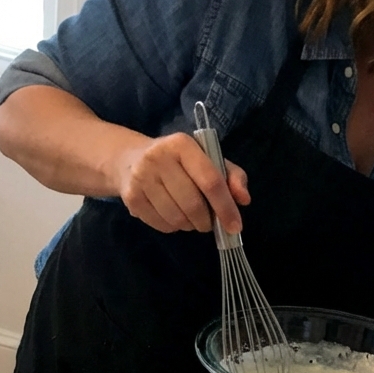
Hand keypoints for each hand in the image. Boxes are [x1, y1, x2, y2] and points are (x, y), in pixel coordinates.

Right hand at [114, 132, 249, 233]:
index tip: (235, 226)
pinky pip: (161, 225)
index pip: (210, 180)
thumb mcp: (208, 159)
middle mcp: (158, 158)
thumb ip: (231, 176)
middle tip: (209, 223)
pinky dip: (174, 227)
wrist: (129, 160)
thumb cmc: (179, 162)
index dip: (226, 207)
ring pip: (177, 218)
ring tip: (191, 217)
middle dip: (207, 221)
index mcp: (182, 144)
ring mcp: (141, 178)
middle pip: (193, 204)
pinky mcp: (131, 197)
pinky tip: (173, 216)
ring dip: (190, 225)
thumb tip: (244, 199)